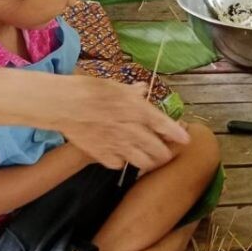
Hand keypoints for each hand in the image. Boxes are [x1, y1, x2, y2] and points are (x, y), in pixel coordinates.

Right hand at [50, 76, 189, 169]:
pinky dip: (123, 162)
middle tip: (166, 151)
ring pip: (144, 163)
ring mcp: (119, 146)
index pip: (166, 127)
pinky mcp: (103, 155)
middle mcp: (133, 131)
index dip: (178, 135)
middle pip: (159, 152)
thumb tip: (142, 89)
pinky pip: (120, 165)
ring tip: (149, 158)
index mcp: (139, 111)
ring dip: (149, 162)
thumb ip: (133, 92)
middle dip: (166, 153)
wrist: (65, 105)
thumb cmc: (90, 89)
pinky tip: (121, 156)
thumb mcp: (116, 85)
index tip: (185, 140)